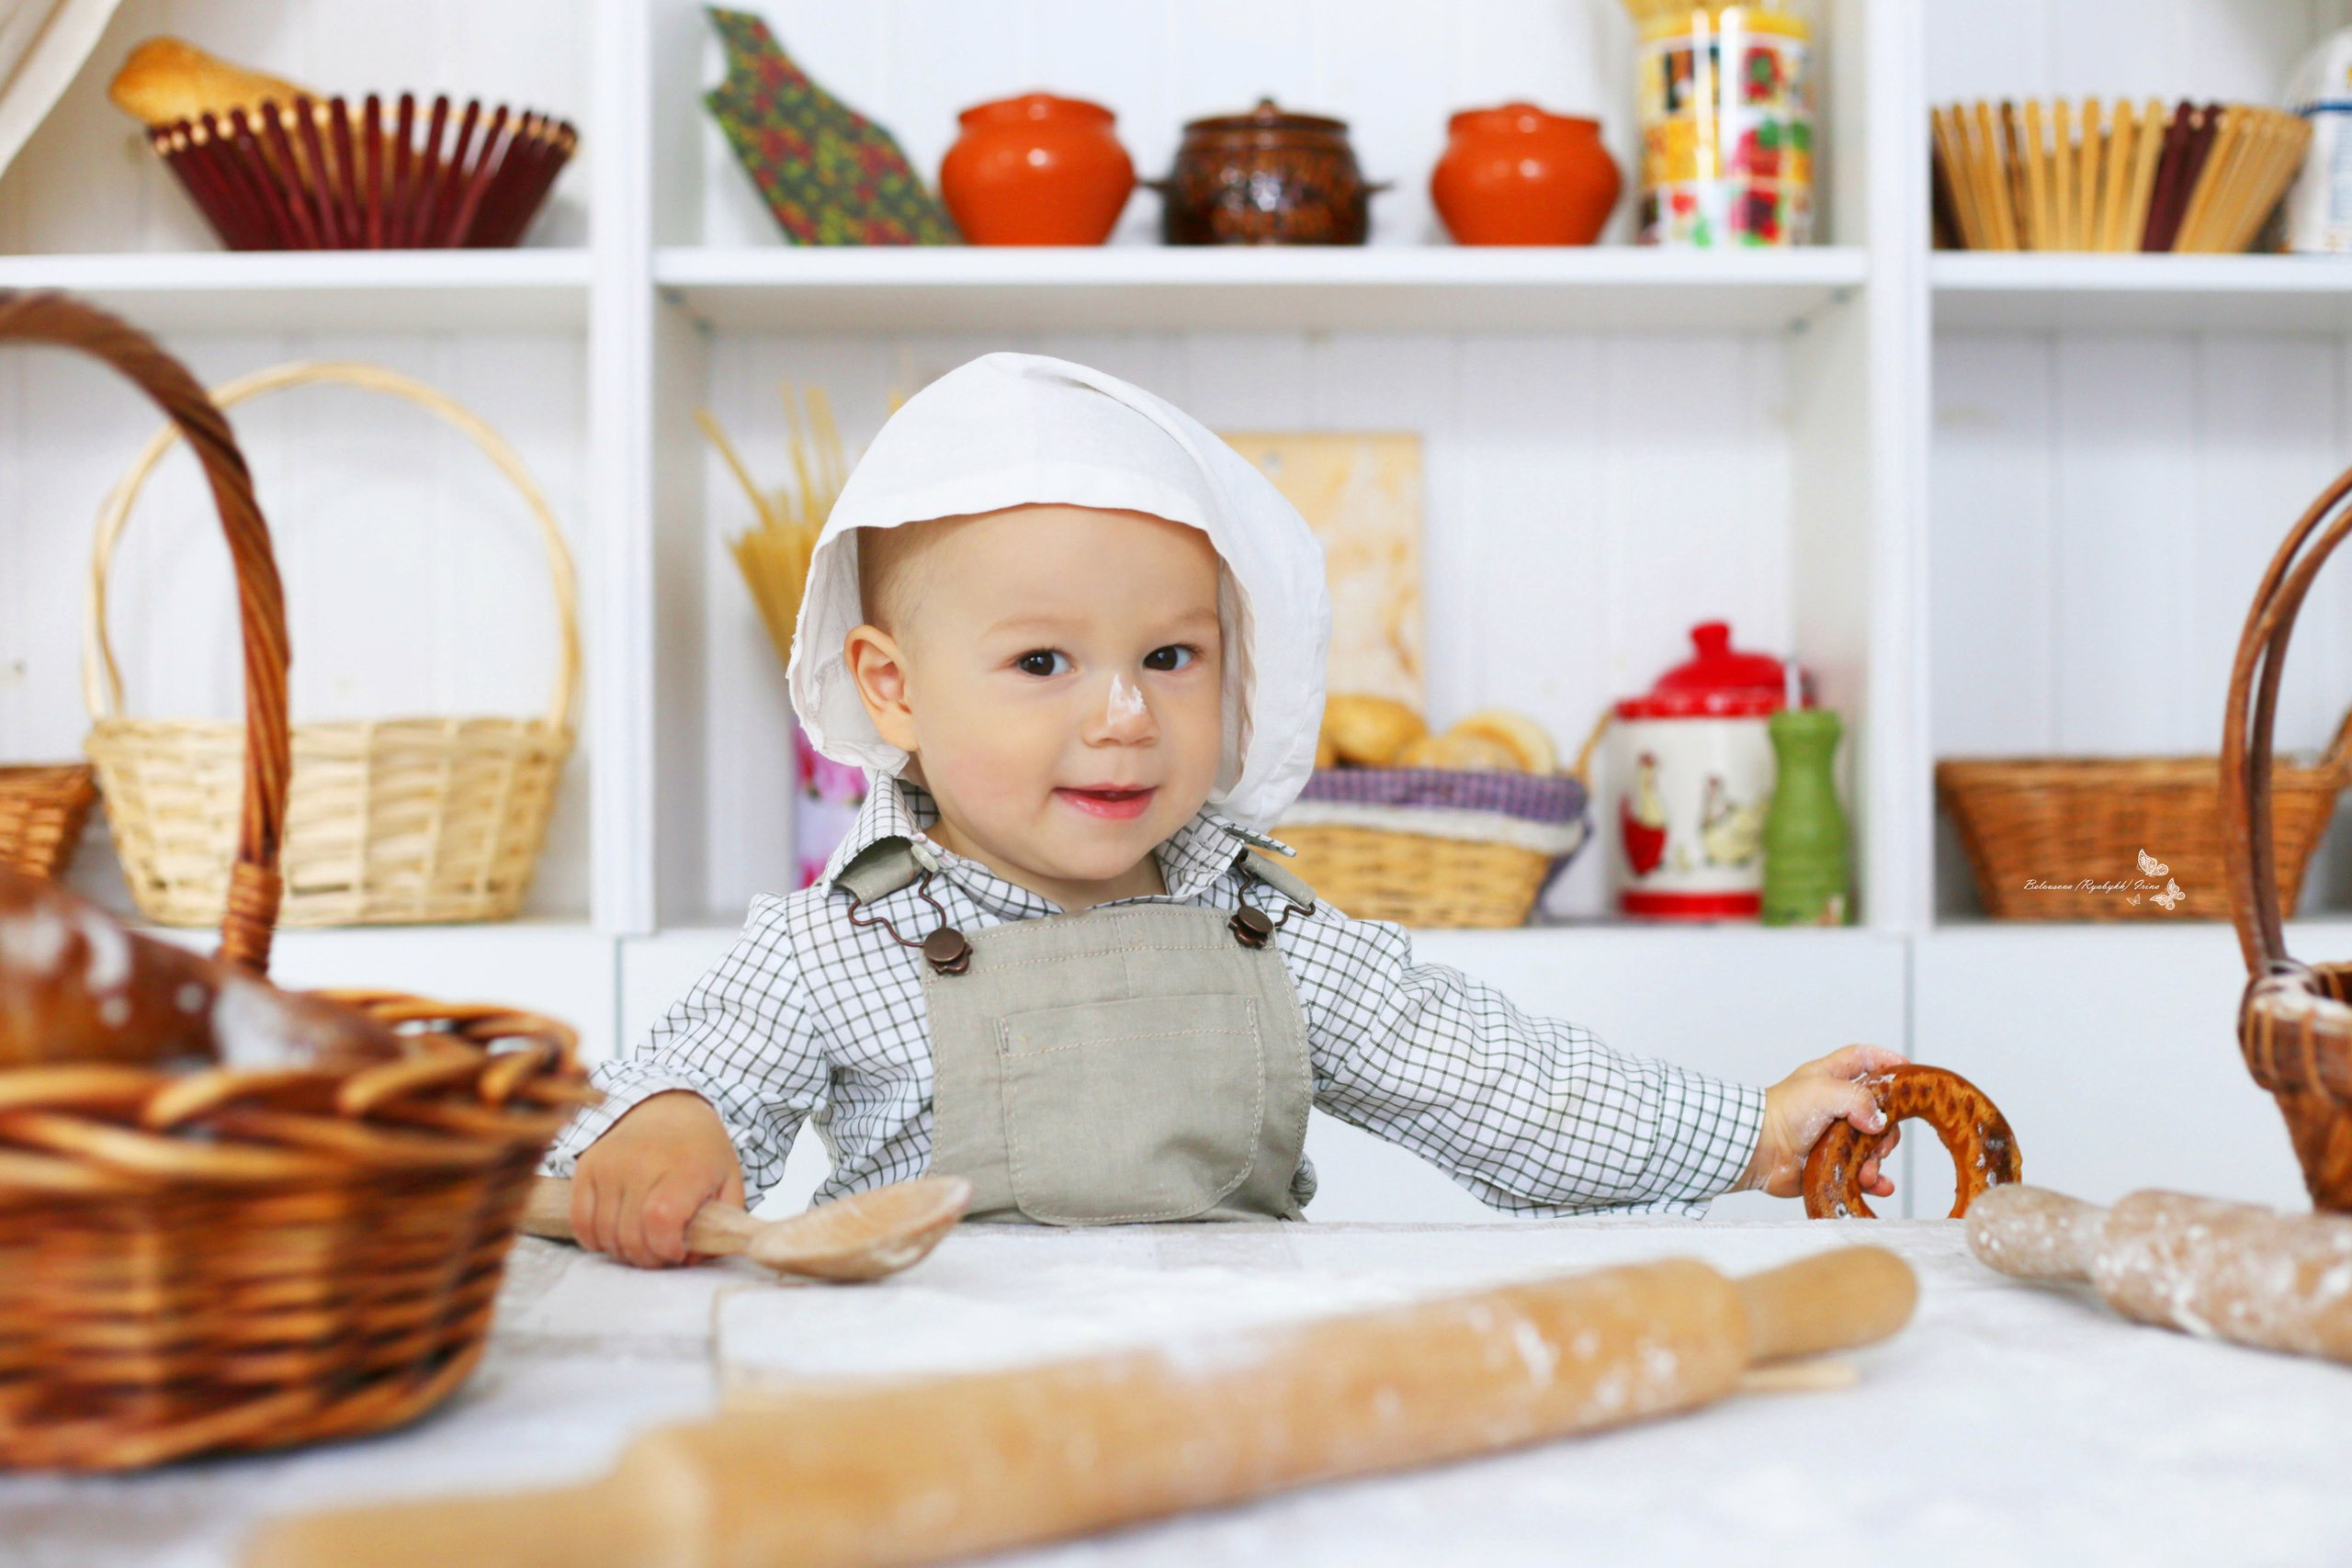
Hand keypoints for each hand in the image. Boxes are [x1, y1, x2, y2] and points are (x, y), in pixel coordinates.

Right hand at [569, 1090, 744, 1268]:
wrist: (665, 1108)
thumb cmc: (700, 1151)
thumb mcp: (728, 1181)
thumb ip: (722, 1222)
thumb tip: (690, 1259)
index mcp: (684, 1166)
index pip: (661, 1220)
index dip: (666, 1247)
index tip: (677, 1250)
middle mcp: (642, 1162)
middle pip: (630, 1235)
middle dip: (647, 1258)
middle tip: (660, 1252)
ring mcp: (609, 1164)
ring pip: (604, 1233)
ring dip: (622, 1251)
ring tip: (640, 1242)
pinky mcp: (586, 1166)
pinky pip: (580, 1220)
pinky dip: (594, 1239)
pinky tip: (614, 1235)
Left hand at [1741, 1044, 1907, 1198]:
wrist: (1758, 1150)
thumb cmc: (1781, 1112)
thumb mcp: (1823, 1090)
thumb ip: (1859, 1098)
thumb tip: (1878, 1122)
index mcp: (1830, 1078)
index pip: (1862, 1059)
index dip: (1885, 1061)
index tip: (1907, 1071)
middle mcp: (1834, 1105)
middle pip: (1878, 1110)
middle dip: (1887, 1128)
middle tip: (1880, 1140)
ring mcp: (1833, 1135)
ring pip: (1872, 1145)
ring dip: (1877, 1159)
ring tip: (1867, 1170)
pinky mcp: (1830, 1163)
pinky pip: (1861, 1173)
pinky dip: (1874, 1180)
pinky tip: (1878, 1185)